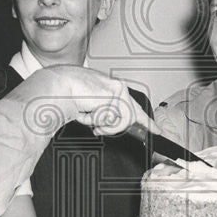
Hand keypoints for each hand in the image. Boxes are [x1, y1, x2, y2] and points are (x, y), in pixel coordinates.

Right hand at [41, 65, 158, 135]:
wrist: (58, 86)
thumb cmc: (69, 95)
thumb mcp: (90, 109)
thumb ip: (103, 116)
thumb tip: (105, 127)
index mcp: (113, 89)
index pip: (134, 107)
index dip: (146, 121)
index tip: (157, 130)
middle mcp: (118, 88)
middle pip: (130, 117)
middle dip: (111, 126)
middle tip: (93, 121)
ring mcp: (118, 90)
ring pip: (123, 121)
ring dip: (103, 125)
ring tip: (88, 115)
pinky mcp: (116, 93)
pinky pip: (114, 118)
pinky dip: (99, 120)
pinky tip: (88, 110)